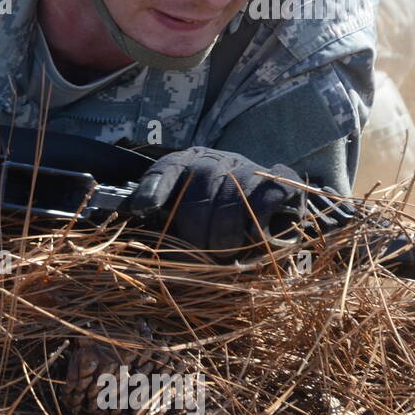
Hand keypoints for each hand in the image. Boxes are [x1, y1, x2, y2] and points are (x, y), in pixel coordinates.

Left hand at [123, 147, 303, 252]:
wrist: (270, 208)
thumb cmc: (216, 220)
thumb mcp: (182, 217)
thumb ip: (160, 219)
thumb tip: (134, 219)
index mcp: (186, 164)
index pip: (166, 169)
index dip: (154, 188)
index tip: (144, 208)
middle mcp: (215, 160)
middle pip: (196, 196)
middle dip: (195, 234)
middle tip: (200, 255)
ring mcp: (247, 167)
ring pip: (229, 204)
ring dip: (225, 237)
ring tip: (224, 254)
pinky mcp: (280, 179)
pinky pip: (265, 201)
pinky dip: (257, 225)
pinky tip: (253, 237)